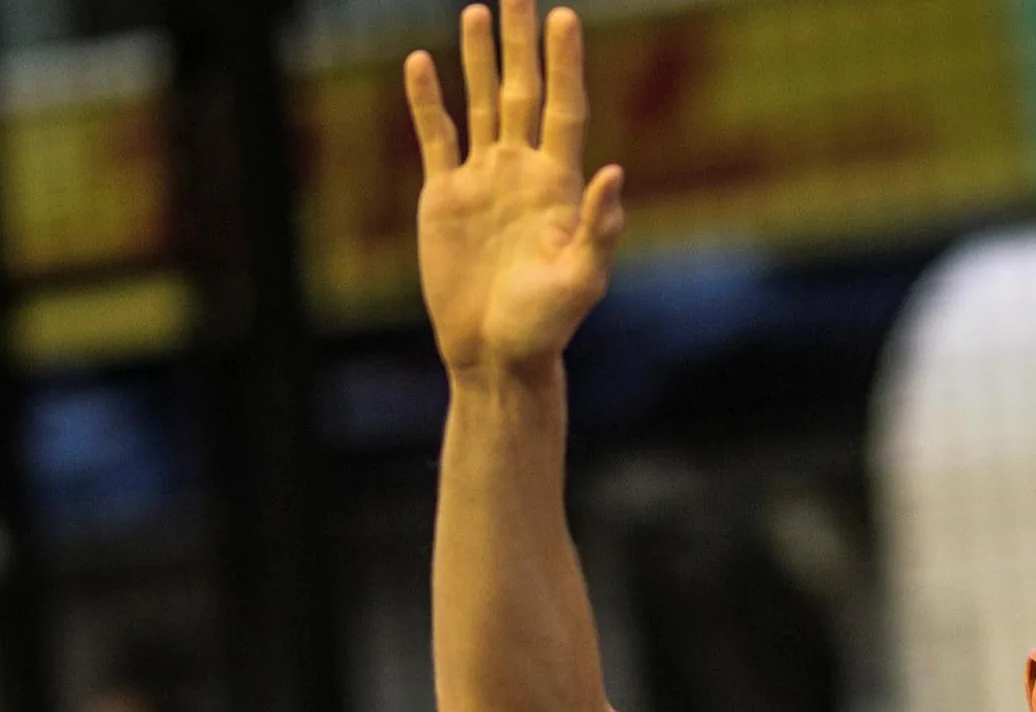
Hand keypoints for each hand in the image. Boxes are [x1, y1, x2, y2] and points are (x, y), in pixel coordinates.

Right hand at [405, 1, 625, 376]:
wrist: (495, 353)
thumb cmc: (547, 326)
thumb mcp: (582, 280)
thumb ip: (599, 228)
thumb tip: (614, 172)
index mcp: (559, 185)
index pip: (563, 108)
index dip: (564, 63)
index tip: (564, 17)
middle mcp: (522, 171)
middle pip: (521, 91)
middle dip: (520, 44)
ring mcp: (483, 180)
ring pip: (478, 104)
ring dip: (476, 60)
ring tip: (477, 11)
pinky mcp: (445, 196)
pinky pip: (435, 137)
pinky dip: (426, 101)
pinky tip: (421, 63)